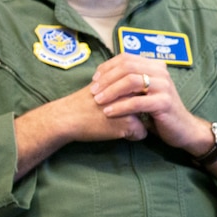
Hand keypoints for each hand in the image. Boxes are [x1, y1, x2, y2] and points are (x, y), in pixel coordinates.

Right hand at [13, 84, 146, 176]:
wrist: (68, 116)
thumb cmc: (83, 102)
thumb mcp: (103, 86)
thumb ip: (119, 85)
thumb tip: (133, 86)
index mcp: (126, 80)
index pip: (146, 92)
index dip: (138, 100)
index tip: (123, 105)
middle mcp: (132, 91)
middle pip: (148, 105)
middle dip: (142, 111)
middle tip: (119, 114)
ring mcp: (132, 107)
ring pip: (147, 120)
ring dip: (138, 124)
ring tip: (116, 123)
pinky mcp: (129, 123)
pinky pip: (142, 134)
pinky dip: (132, 136)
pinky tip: (116, 132)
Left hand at [90, 55, 210, 152]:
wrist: (183, 129)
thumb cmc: (159, 111)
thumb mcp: (145, 92)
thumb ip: (131, 81)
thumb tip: (104, 74)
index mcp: (155, 66)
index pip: (126, 58)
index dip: (107, 66)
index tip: (94, 79)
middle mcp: (161, 72)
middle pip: (127, 67)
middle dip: (106, 78)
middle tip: (93, 91)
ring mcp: (164, 86)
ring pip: (131, 81)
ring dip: (111, 91)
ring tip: (98, 100)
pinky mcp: (164, 103)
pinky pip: (136, 102)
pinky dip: (120, 106)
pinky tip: (108, 112)